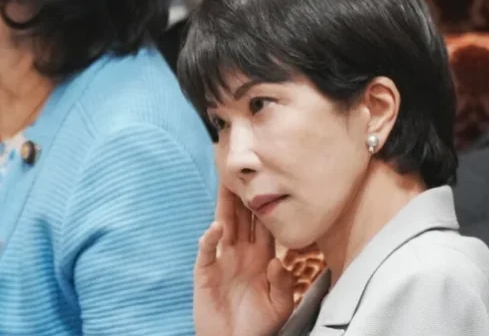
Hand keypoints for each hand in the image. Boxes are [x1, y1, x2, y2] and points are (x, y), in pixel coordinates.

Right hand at [194, 186, 293, 335]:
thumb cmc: (259, 326)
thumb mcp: (280, 306)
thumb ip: (283, 283)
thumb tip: (278, 260)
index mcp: (262, 258)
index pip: (264, 224)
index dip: (265, 203)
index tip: (270, 180)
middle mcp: (241, 254)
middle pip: (242, 217)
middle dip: (243, 194)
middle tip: (243, 169)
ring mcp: (222, 261)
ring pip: (223, 226)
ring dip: (224, 206)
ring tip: (225, 183)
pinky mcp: (205, 273)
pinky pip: (206, 252)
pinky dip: (210, 239)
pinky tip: (215, 229)